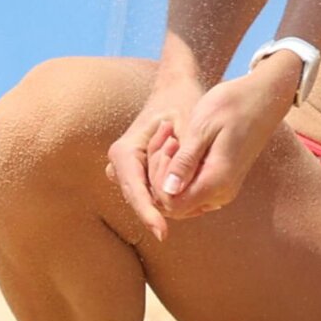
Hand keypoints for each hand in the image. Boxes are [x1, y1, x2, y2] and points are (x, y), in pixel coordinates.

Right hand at [105, 74, 201, 241]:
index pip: (135, 191)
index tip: (163, 233)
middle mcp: (120, 164)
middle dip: (167, 202)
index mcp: (124, 151)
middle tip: (200, 192)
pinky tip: (193, 179)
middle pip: (141, 199)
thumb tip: (173, 192)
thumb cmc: (182, 102)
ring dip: (172, 192)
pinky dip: (174, 189)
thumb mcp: (188, 126)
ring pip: (149, 198)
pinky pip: (154, 192)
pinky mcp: (138, 174)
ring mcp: (127, 171)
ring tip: (194, 166)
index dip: (148, 213)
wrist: (176, 88)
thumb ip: (182, 158)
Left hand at [155, 54, 300, 219]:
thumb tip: (168, 191)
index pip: (172, 204)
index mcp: (216, 181)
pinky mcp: (223, 182)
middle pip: (175, 205)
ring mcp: (223, 190)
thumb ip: (185, 162)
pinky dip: (181, 172)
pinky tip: (182, 147)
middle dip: (160, 177)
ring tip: (174, 140)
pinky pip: (193, 189)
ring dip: (169, 173)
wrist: (263, 98)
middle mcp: (221, 193)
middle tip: (168, 141)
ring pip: (182, 197)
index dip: (159, 182)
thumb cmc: (232, 106)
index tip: (168, 148)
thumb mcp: (202, 128)